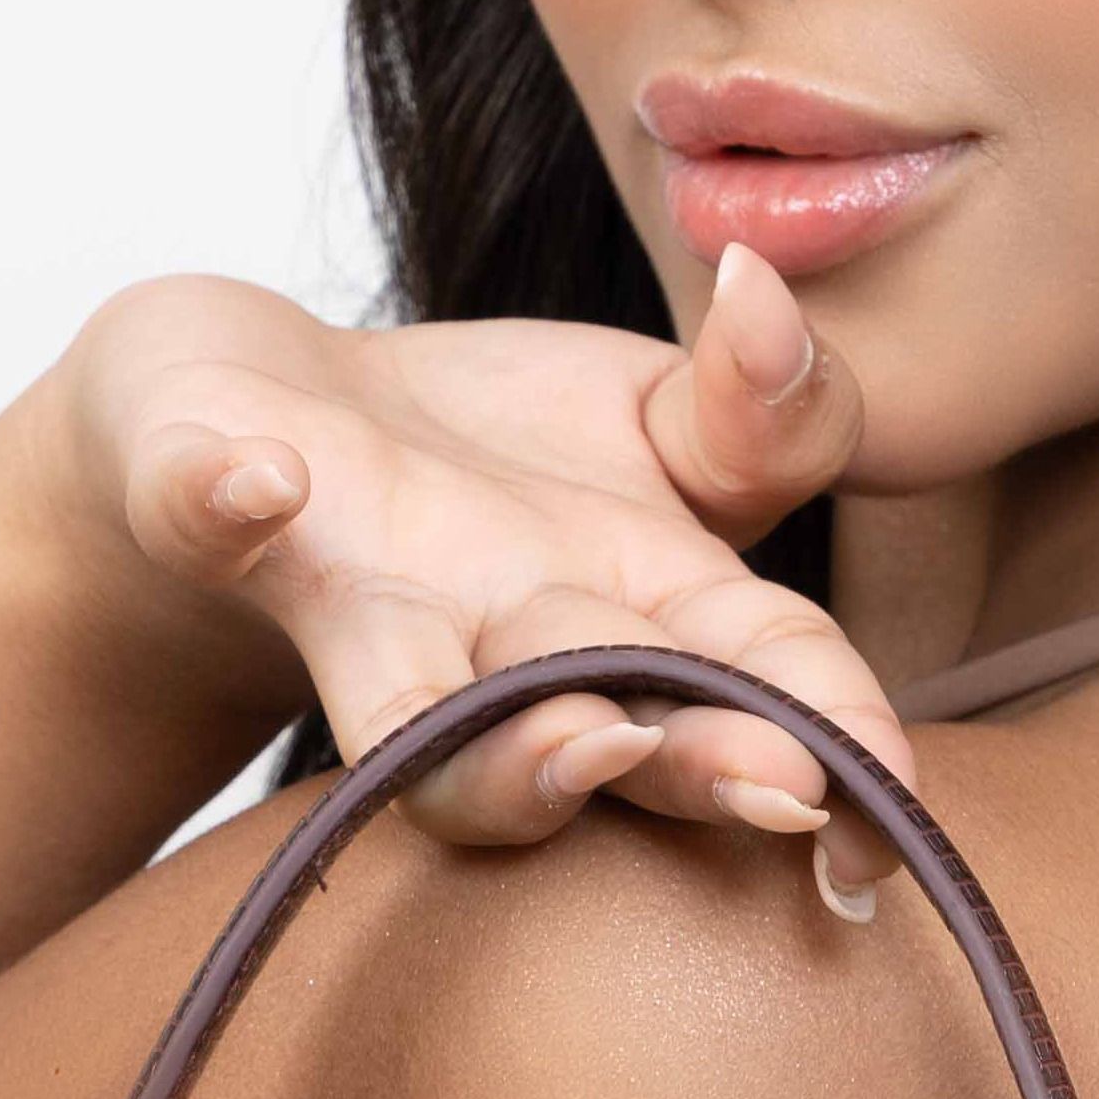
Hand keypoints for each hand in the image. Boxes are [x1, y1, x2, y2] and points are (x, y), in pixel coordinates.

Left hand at [28, 248, 913, 858]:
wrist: (258, 417)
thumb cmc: (485, 460)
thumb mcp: (666, 419)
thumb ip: (764, 407)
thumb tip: (761, 287)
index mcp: (644, 614)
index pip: (774, 686)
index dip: (847, 754)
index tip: (889, 811)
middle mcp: (502, 648)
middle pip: (606, 736)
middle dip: (690, 767)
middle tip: (769, 791)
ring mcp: (359, 597)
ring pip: (409, 707)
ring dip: (480, 743)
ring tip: (564, 739)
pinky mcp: (214, 513)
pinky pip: (209, 510)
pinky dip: (222, 497)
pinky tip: (257, 481)